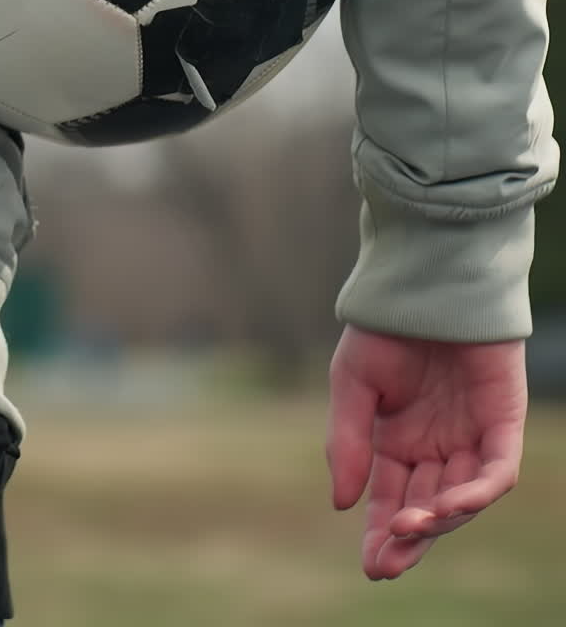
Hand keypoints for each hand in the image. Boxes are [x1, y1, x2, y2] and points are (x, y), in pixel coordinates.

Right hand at [325, 324, 526, 580]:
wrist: (426, 281)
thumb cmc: (386, 328)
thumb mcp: (353, 384)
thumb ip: (349, 441)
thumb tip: (342, 504)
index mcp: (396, 441)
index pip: (391, 501)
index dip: (383, 535)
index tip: (373, 565)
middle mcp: (435, 446)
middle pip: (426, 510)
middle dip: (409, 540)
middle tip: (388, 563)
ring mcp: (471, 436)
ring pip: (462, 499)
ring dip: (439, 520)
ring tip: (412, 525)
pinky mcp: (503, 423)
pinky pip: (495, 472)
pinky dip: (476, 494)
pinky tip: (448, 504)